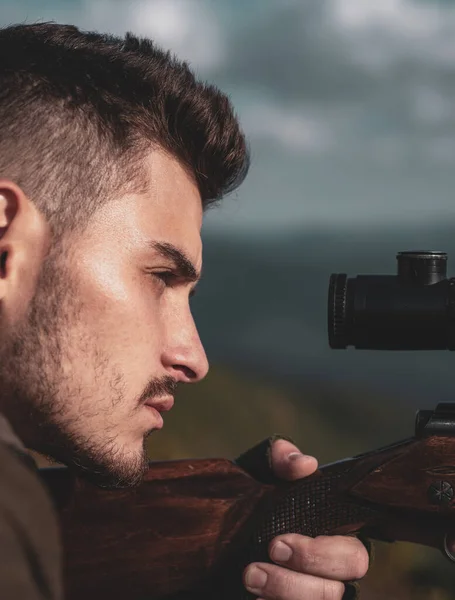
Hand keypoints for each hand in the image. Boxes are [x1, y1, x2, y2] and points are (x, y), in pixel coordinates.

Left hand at [242, 439, 368, 599]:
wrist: (216, 524)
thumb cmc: (253, 491)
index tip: (278, 542)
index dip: (323, 555)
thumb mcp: (262, 469)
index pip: (353, 556)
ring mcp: (311, 591)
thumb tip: (305, 464)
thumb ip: (282, 459)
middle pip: (337, 589)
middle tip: (265, 554)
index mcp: (335, 536)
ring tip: (249, 576)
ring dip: (283, 593)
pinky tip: (255, 598)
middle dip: (299, 578)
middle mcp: (330, 572)